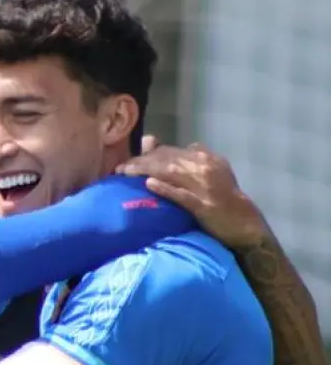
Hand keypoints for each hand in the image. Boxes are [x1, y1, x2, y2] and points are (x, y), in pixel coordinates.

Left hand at [117, 142, 265, 248]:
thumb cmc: (223, 196)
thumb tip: (159, 142)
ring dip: (145, 171)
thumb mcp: (209, 171)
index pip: (170, 151)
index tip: (130, 160)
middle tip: (121, 168)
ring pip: (170, 172)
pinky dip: (165, 188)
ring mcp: (204, 186)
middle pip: (166, 159)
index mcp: (205, 157)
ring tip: (125, 172)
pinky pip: (181, 194)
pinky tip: (149, 184)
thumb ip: (187, 157)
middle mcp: (204, 167)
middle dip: (141, 162)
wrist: (244, 222)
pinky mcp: (203, 205)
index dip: (147, 154)